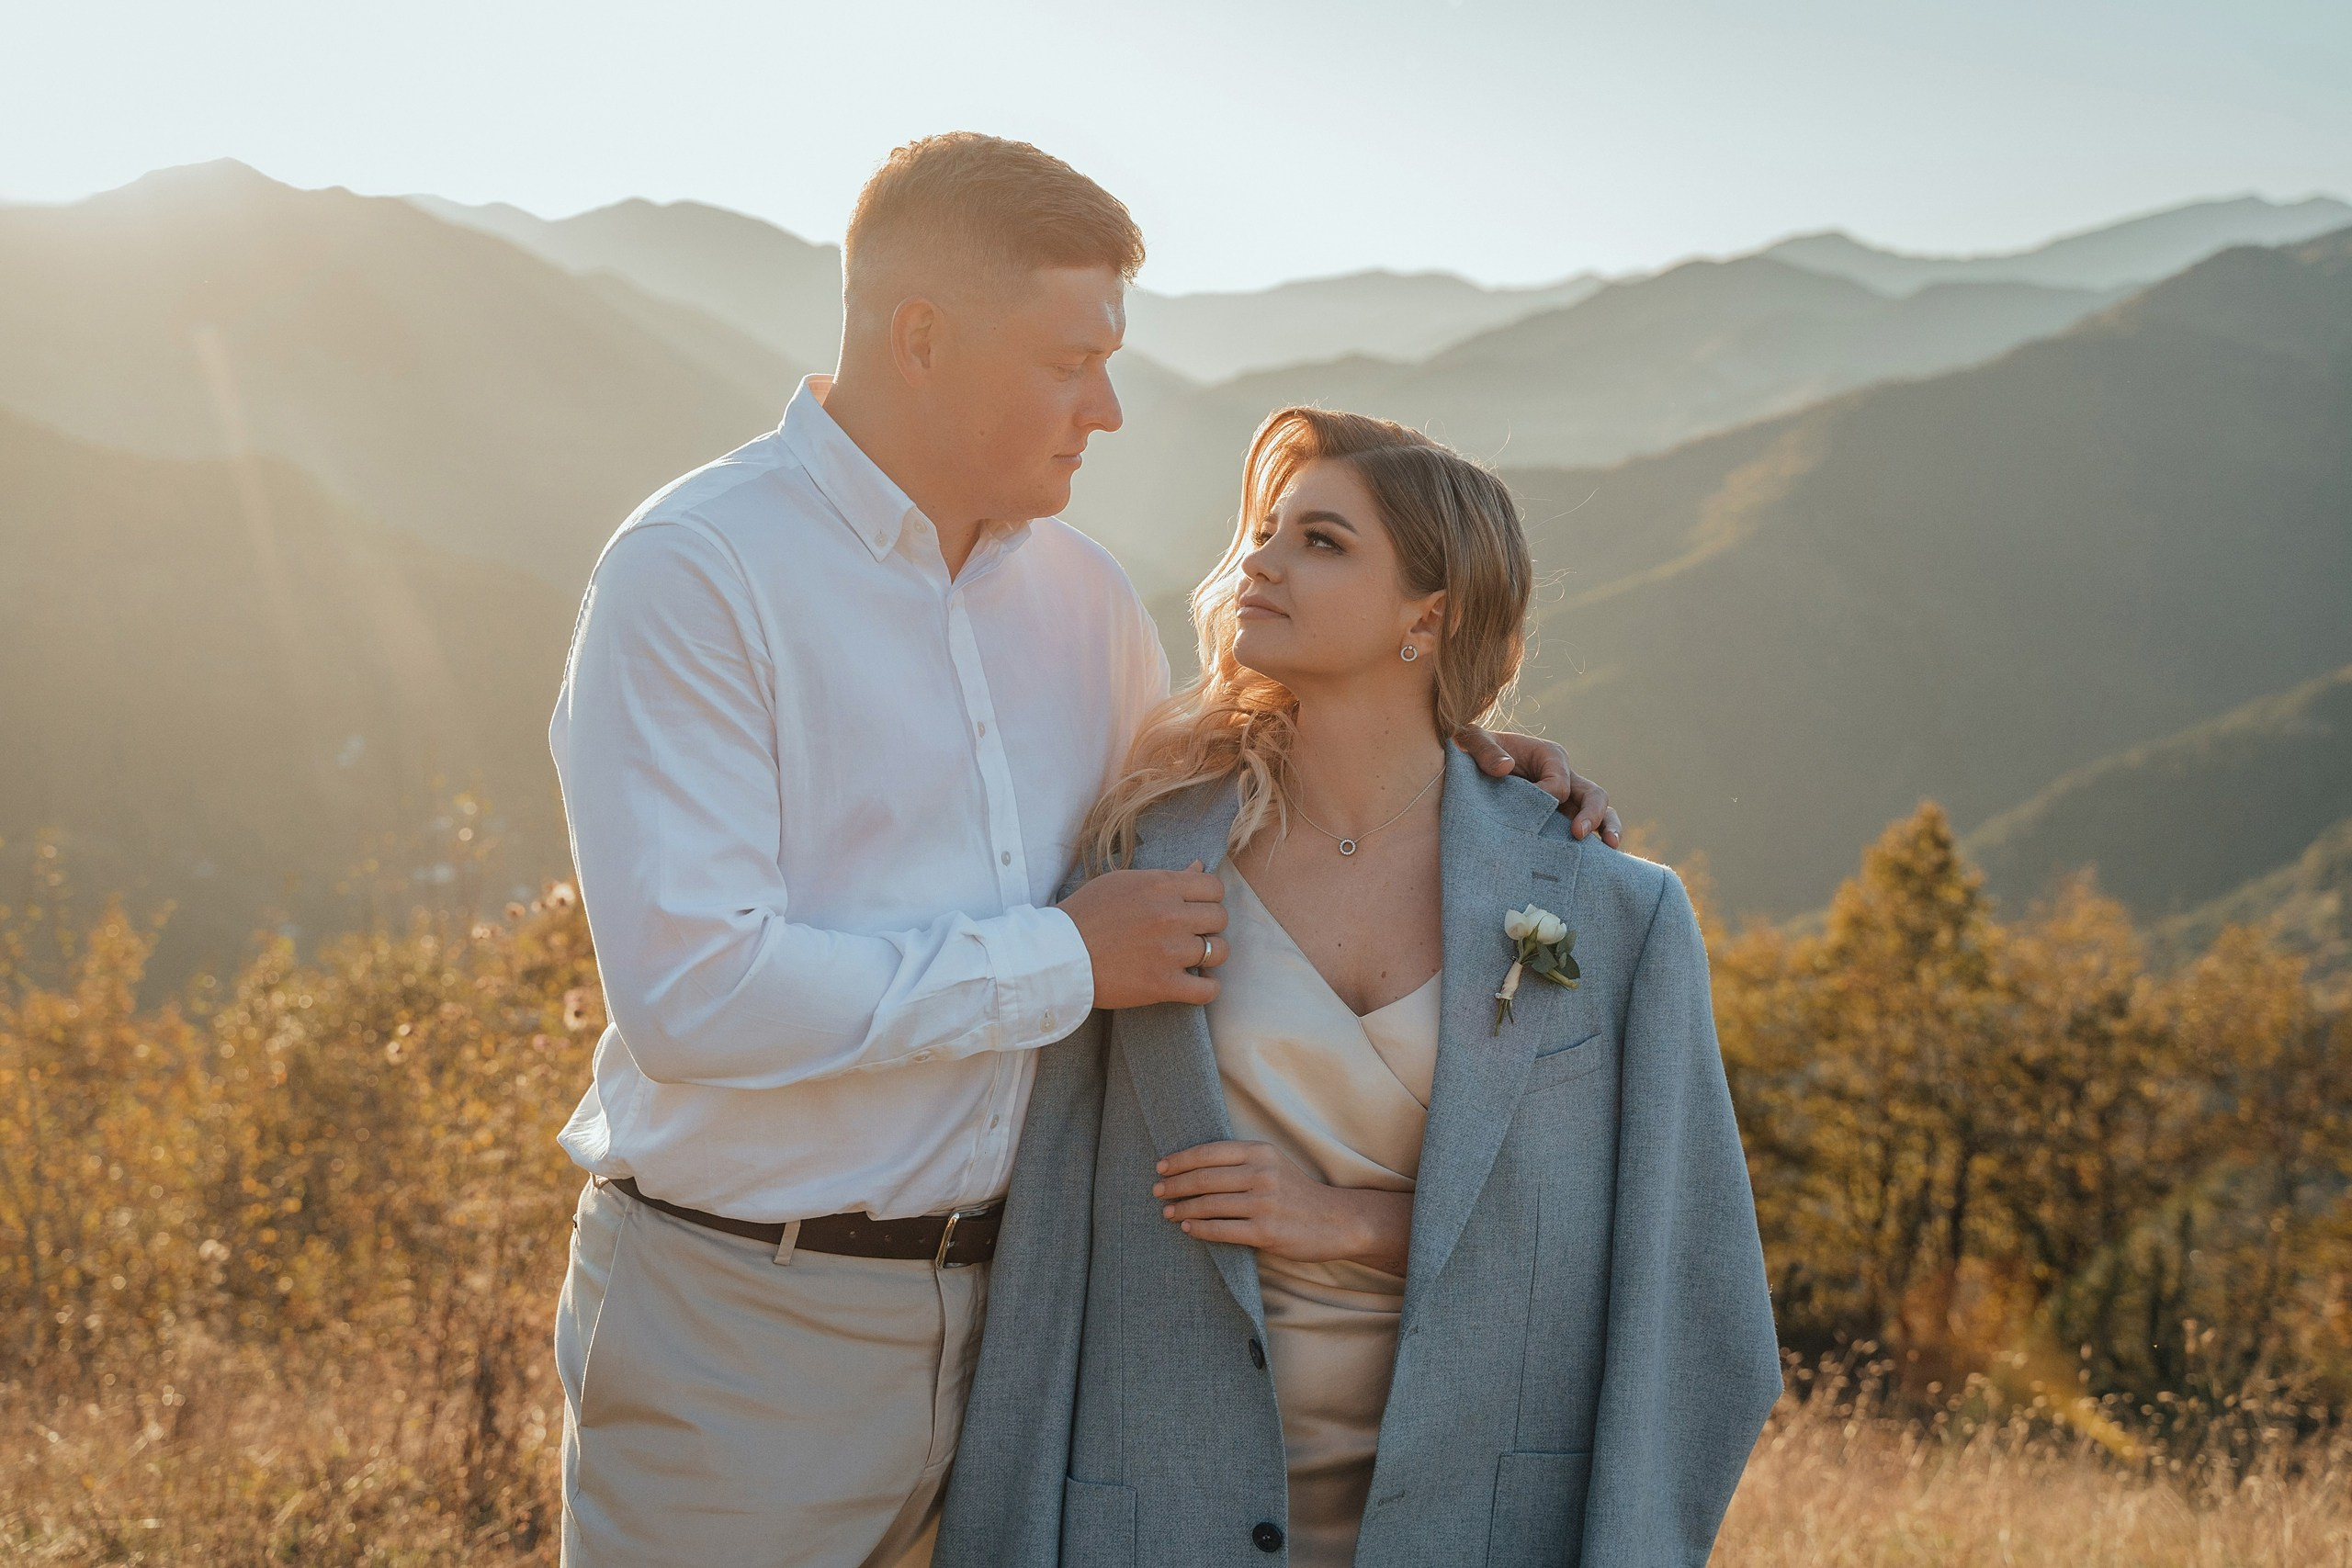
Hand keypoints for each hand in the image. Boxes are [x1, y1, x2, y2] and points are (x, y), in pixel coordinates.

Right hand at [1060, 862, 1227, 1009]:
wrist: (1058, 955)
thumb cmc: (1086, 915)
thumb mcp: (1123, 882)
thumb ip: (1165, 877)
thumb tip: (1199, 867)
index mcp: (1160, 886)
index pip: (1214, 888)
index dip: (1209, 899)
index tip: (1196, 910)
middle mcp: (1170, 916)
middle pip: (1220, 918)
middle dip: (1209, 926)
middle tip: (1191, 935)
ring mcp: (1169, 951)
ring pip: (1219, 951)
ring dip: (1209, 956)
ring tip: (1193, 959)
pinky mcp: (1163, 985)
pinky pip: (1208, 990)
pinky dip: (1207, 988)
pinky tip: (1196, 984)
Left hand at [1152, 1140, 1412, 1272]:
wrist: (1336, 1221)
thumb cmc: (1297, 1192)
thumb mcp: (1273, 1164)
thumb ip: (1241, 1161)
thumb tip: (1193, 1166)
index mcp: (1261, 1152)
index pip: (1209, 1152)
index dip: (1180, 1160)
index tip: (1160, 1167)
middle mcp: (1261, 1174)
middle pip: (1204, 1178)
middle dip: (1175, 1185)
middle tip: (1157, 1191)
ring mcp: (1264, 1203)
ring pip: (1209, 1205)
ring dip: (1182, 1208)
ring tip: (1167, 1212)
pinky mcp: (1266, 1232)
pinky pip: (1222, 1230)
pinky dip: (1200, 1228)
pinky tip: (1187, 1226)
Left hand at [1454, 725, 1621, 846]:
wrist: (1469, 767)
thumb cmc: (1473, 750)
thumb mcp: (1473, 741)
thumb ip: (1486, 750)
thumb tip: (1504, 768)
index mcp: (1549, 756)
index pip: (1559, 781)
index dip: (1547, 796)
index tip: (1524, 804)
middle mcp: (1564, 777)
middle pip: (1592, 794)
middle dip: (1591, 814)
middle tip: (1578, 834)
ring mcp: (1565, 801)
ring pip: (1599, 812)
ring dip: (1607, 829)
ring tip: (1609, 847)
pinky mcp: (1559, 819)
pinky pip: (1585, 830)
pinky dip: (1593, 846)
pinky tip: (1594, 865)